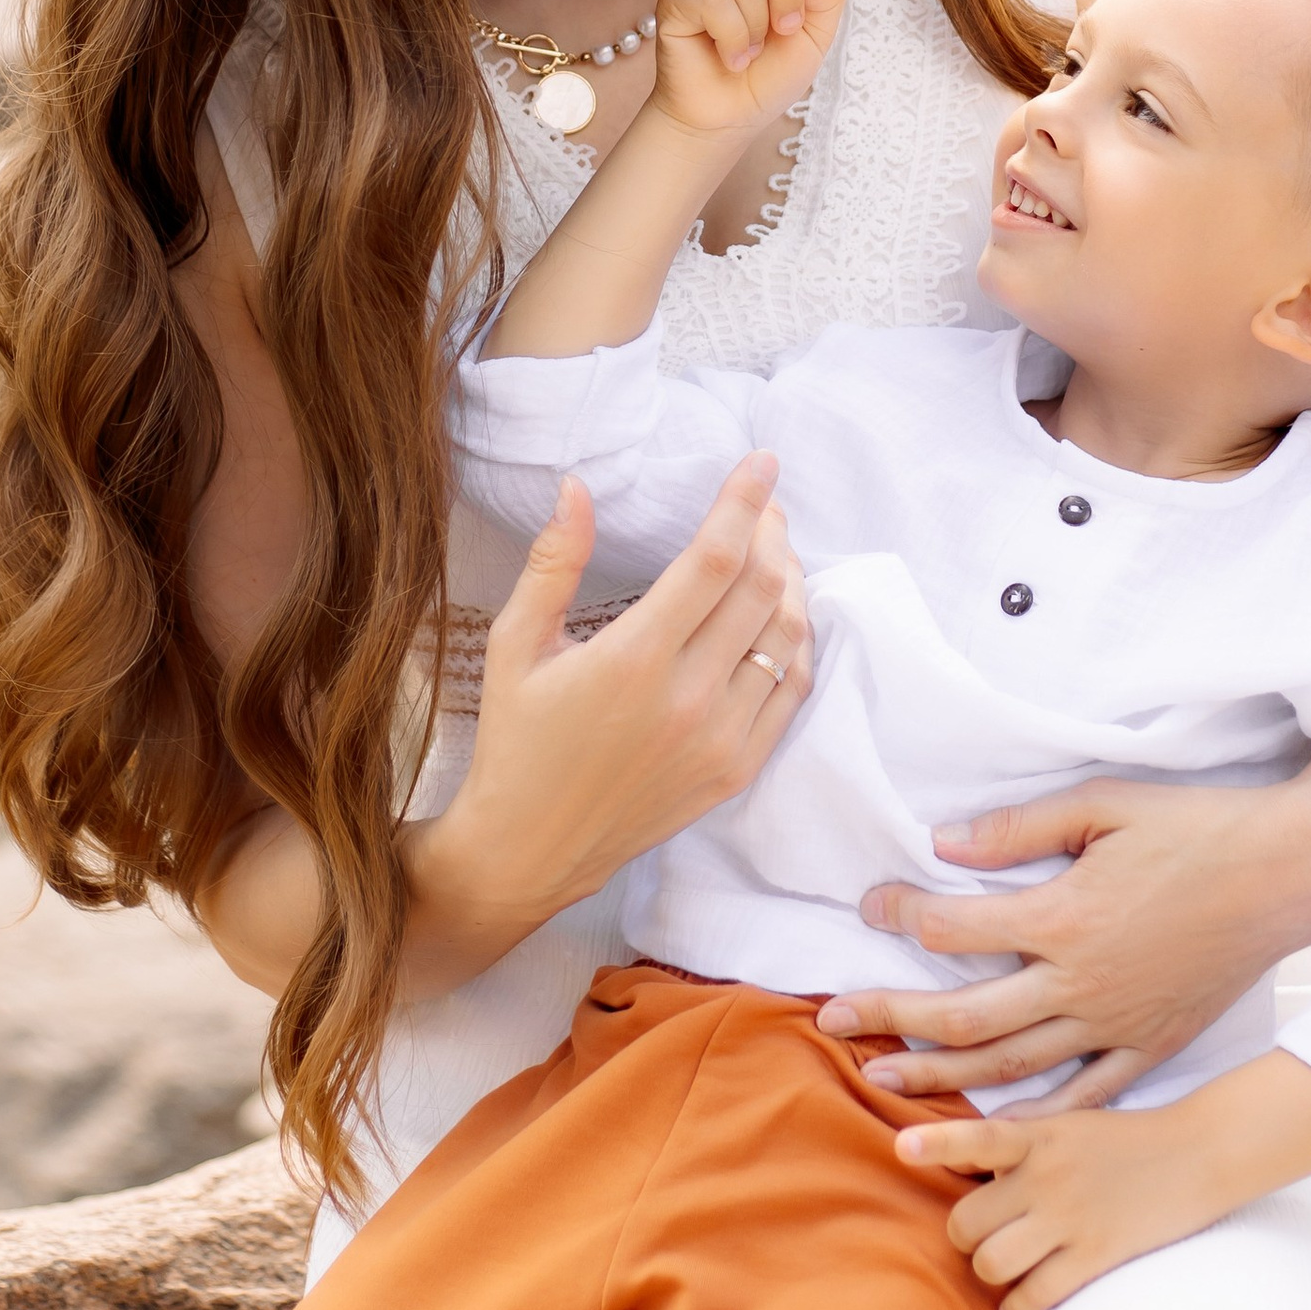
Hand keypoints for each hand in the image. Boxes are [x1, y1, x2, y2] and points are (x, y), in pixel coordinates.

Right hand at [409, 457, 811, 986]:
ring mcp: (720, 739)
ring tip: (774, 553)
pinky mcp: (736, 770)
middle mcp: (688, 698)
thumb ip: (552, 563)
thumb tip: (578, 486)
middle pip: (762, 589)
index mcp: (633, 658)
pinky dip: (797, 645)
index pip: (714, 559)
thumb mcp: (514, 645)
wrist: (531, 847)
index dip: (745, 501)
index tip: (762, 462)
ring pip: (787, 638)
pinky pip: (792, 693)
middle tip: (764, 503)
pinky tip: (780, 618)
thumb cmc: (517, 741)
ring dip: (791, 583)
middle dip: (772, 531)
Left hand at [813, 755, 1310, 1106]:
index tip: (868, 903)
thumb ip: (1018, 829)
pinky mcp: (1149, 1045)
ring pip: (1008, 1066)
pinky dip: (1030, 1114)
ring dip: (937, 1076)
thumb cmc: (1196, 827)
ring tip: (881, 1080)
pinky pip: (1080, 1095)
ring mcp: (1114, 1023)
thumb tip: (942, 843)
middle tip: (828, 1020)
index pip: (951, 926)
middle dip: (887, 1017)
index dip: (898, 913)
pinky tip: (989, 1125)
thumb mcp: (1104, 804)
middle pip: (960, 1015)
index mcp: (1063, 916)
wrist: (1288, 873)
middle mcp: (1079, 982)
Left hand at [900, 1045, 1310, 1309]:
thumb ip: (1020, 1140)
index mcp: (1040, 1133)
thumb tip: (967, 1164)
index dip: (937, 1144)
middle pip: (966, 1222)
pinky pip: (1032, 1297)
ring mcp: (1070, 1219)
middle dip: (967, 1236)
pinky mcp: (1095, 1257)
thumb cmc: (1128, 1138)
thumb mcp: (1071, 1120)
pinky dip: (1018, 1307)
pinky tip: (1024, 1302)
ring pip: (990, 1264)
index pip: (979, 1137)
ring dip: (991, 1273)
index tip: (902, 1147)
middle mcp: (1048, 1176)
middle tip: (985, 1236)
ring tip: (1007, 1269)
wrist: (1200, 1153)